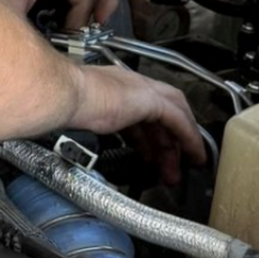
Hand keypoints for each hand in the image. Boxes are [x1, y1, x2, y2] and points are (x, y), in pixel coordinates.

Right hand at [67, 66, 205, 182]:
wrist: (65, 93)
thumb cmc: (64, 103)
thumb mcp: (82, 116)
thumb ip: (91, 125)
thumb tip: (84, 141)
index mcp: (114, 86)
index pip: (141, 109)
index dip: (149, 132)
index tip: (151, 152)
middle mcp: (131, 84)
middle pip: (162, 112)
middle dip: (166, 142)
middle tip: (168, 168)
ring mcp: (142, 90)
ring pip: (174, 115)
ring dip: (178, 145)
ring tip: (177, 172)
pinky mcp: (150, 100)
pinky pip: (178, 121)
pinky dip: (188, 137)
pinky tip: (194, 154)